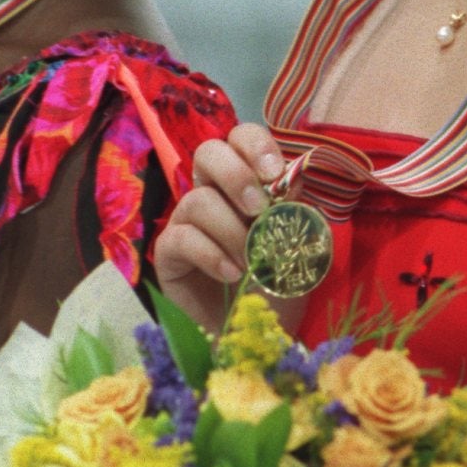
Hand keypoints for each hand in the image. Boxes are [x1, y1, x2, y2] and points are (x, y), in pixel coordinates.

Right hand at [150, 124, 302, 332]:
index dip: (255, 145)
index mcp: (245, 180)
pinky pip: (181, 238)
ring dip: (232, 231)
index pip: (240, 138)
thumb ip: (295, 208)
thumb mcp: (297, 242)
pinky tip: (233, 275)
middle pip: (208, 152)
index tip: (275, 174)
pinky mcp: (169, 253)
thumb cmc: (278, 281)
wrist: (260, 328)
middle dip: (236, 175)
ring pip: (198, 201)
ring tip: (251, 262)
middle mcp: (212, 192)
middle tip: (258, 209)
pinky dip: (212, 255)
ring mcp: (186, 220)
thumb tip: (291, 178)